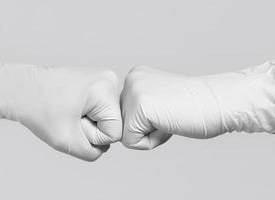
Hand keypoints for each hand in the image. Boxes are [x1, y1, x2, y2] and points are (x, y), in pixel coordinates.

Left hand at [0, 54, 121, 160]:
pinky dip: (87, 112)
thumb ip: (92, 153)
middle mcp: (109, 79)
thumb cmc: (38, 109)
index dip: (93, 136)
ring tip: (68, 110)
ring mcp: (103, 78)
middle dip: (91, 127)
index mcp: (105, 90)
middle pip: (112, 123)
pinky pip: (100, 108)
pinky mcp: (97, 80)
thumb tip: (103, 146)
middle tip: (68, 116)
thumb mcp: (66, 141)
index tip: (73, 122)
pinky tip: (71, 105)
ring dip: (88, 120)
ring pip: (106, 116)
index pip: (114, 132)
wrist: (20, 88)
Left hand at [121, 62, 274, 149]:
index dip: (148, 122)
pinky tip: (170, 123)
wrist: (221, 102)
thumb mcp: (159, 100)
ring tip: (171, 117)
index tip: (169, 109)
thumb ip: (140, 107)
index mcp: (136, 76)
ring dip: (151, 135)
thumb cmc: (195, 107)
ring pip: (126, 134)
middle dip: (147, 129)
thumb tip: (123, 126)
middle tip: (171, 114)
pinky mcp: (139, 107)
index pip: (126, 115)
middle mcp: (131, 80)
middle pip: (124, 125)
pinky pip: (132, 142)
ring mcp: (134, 92)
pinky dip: (153, 141)